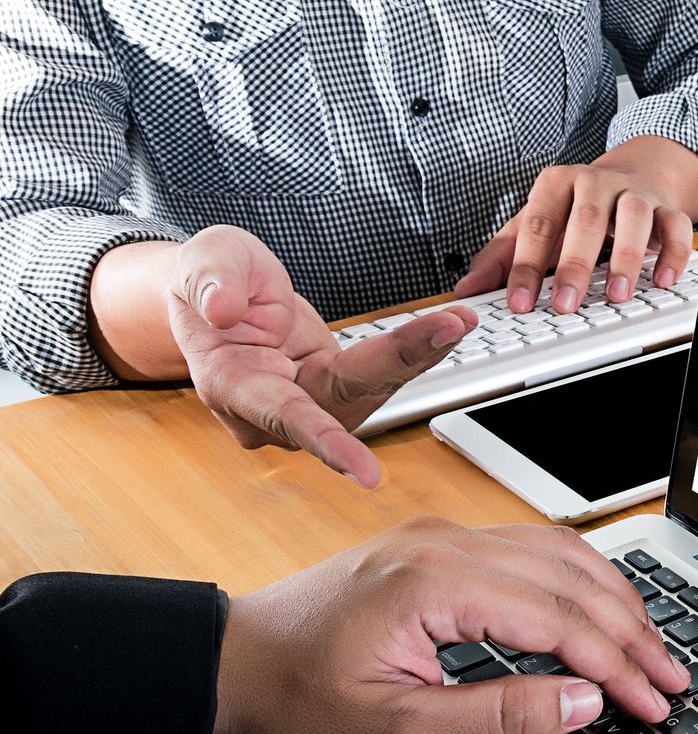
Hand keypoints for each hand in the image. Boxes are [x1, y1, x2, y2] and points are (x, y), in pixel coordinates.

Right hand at [167, 226, 476, 487]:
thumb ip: (209, 282)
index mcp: (232, 385)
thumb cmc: (209, 282)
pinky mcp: (341, 389)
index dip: (325, 442)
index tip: (368, 474)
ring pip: (374, 388)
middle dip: (401, 360)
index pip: (283, 416)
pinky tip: (451, 327)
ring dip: (420, 354)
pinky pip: (384, 374)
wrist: (222, 295)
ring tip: (458, 319)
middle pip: (347, 397)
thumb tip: (222, 310)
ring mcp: (313, 403)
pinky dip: (418, 351)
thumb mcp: (202, 260)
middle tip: (450, 327)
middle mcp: (276, 409)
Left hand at [212, 516, 686, 733]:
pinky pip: (531, 549)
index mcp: (437, 582)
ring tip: (651, 649)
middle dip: (633, 634)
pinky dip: (580, 582)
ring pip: (559, 554)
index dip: (619, 666)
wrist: (230, 667)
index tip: (652, 704)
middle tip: (671, 681)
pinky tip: (601, 608)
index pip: (561, 620)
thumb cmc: (297, 701)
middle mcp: (445, 544)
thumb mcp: (399, 733)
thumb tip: (583, 699)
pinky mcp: (437, 547)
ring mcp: (442, 538)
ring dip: (614, 601)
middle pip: (573, 580)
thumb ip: (501, 714)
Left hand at [457, 135, 697, 313]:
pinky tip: (663, 281)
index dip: (526, 266)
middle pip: (586, 220)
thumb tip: (467, 289)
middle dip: (575, 265)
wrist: (632, 175)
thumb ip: (502, 256)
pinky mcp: (667, 208)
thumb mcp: (535, 224)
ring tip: (617, 295)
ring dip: (627, 259)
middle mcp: (595, 183)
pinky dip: (672, 254)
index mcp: (556, 184)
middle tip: (565, 304)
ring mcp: (634, 193)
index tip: (519, 303)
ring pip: (634, 218)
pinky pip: (676, 227)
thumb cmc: (577, 208)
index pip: (537, 225)